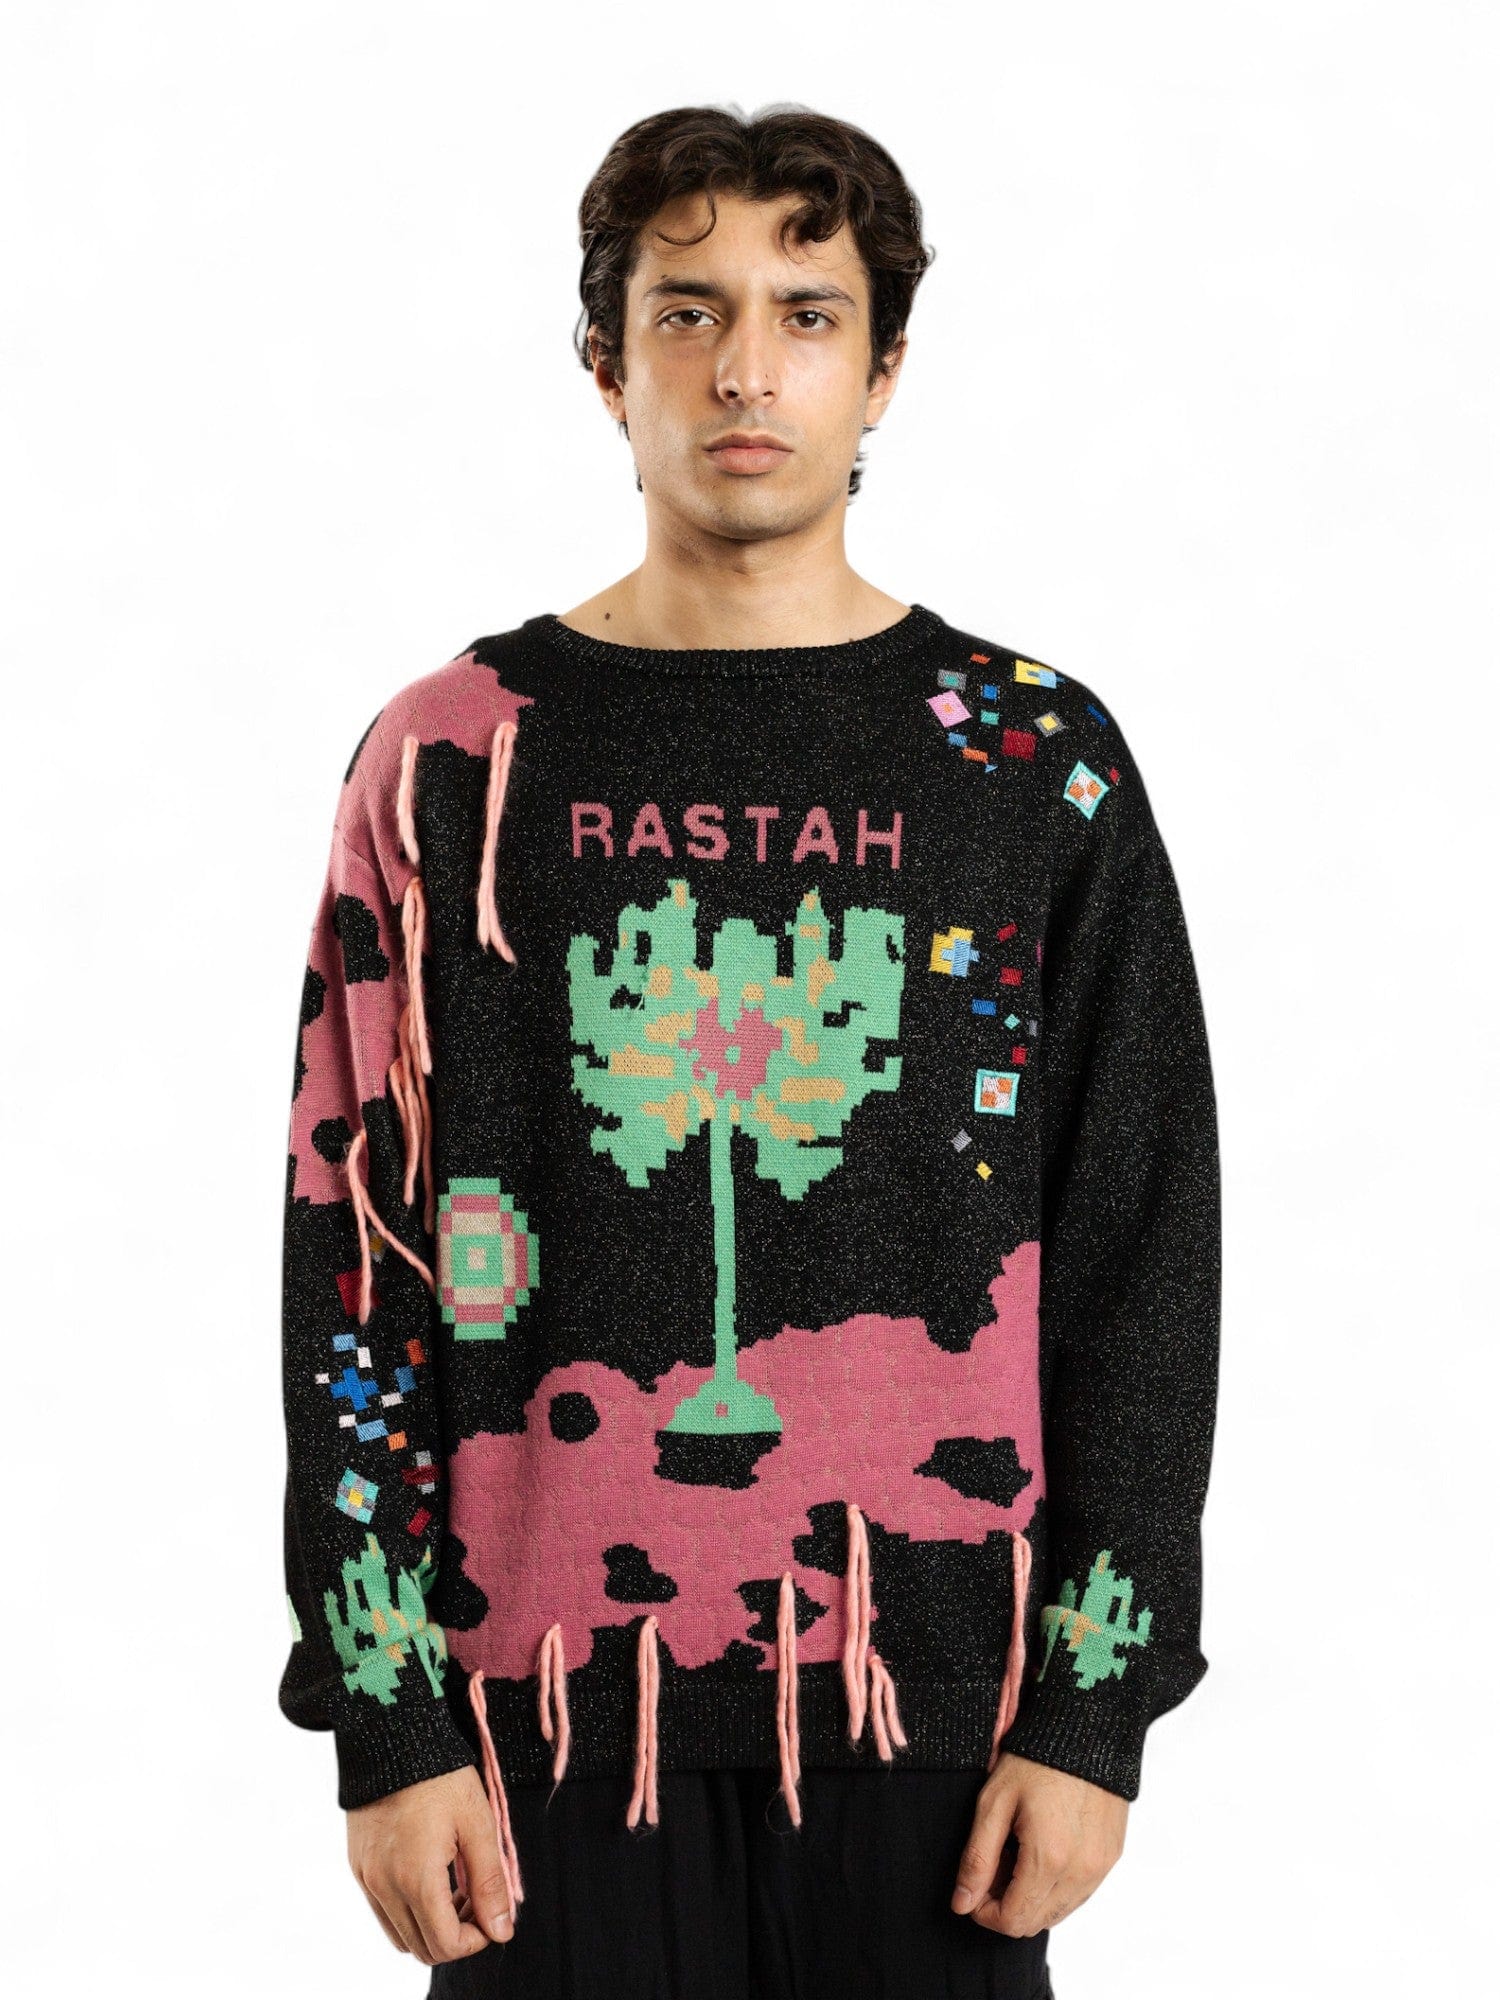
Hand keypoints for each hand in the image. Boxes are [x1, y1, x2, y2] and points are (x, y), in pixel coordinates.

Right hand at [346, 1765, 514, 1964]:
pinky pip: (382, 1911)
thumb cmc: (441, 1776)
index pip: (446, 1945)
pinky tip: (430, 1875)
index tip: (492, 1912)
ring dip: (431, 1926)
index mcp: (416, 1878)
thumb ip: (490, 1883)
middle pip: (422, 1948)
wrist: (393, 1736)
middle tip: (476, 1899)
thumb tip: (502, 1931)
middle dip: (456, 1935)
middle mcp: (384, 1887)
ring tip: (455, 1888)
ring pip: (400, 1935)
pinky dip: (408, 1910)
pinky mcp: (358, 1867)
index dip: (476, 1939)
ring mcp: (366, 1879)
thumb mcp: (477, 1824)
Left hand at [951, 1751, 1127, 1935]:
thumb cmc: (1035, 1759)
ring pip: (1059, 1911)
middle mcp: (1081, 1872)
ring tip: (1017, 1852)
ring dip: (1032, 1896)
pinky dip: (1056, 1885)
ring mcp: (1101, 1866)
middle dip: (1006, 1903)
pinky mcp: (1112, 1856)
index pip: (1013, 1920)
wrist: (1084, 1728)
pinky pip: (1080, 1892)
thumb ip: (977, 1859)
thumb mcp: (994, 1803)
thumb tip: (962, 1904)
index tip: (974, 1887)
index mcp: (1049, 1859)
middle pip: (1036, 1921)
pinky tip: (1043, 1849)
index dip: (985, 1912)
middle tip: (994, 1863)